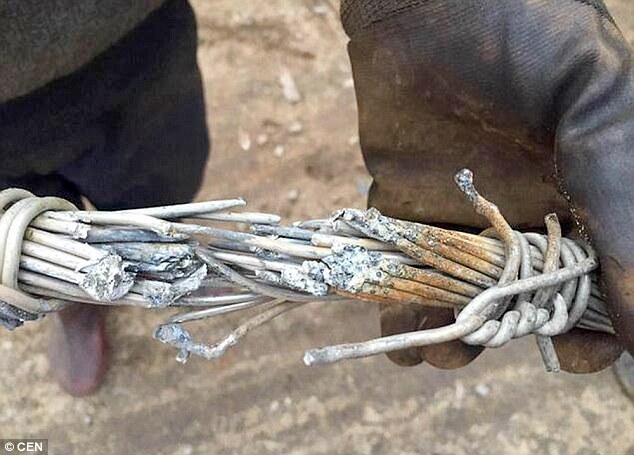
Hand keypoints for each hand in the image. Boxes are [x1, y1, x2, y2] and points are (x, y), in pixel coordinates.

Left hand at [341, 0, 632, 371]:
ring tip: (434, 348)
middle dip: (514, 335)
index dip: (597, 326)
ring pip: (464, 295)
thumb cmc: (525, 33)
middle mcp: (530, 212)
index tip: (577, 353)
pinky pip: (405, 268)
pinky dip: (397, 308)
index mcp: (589, 195)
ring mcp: (464, 214)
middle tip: (493, 342)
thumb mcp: (598, 107)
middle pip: (528, 301)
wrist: (425, 2)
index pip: (603, 279)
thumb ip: (626, 201)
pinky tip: (396, 333)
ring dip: (451, 332)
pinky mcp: (406, 206)